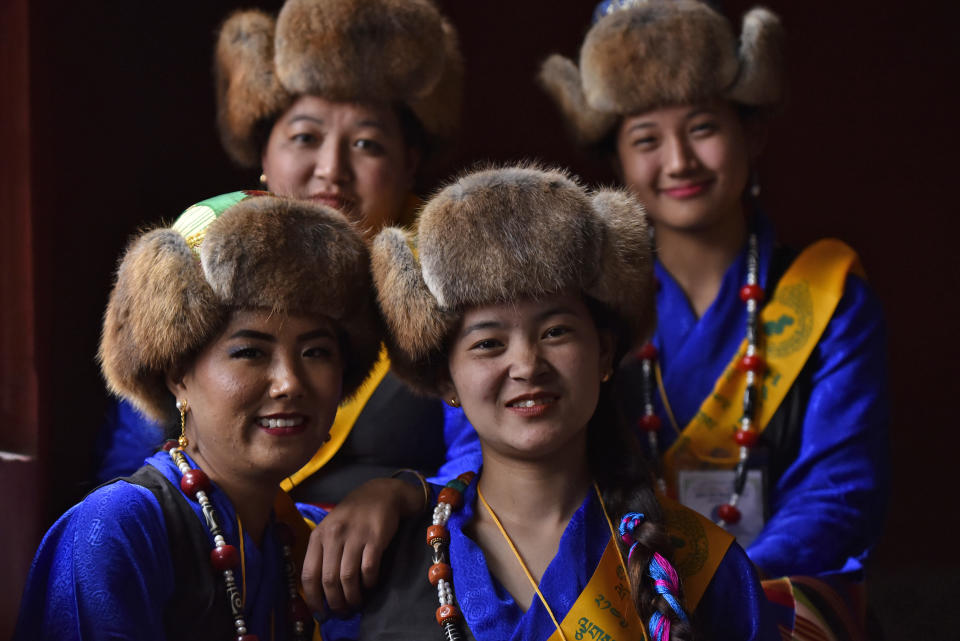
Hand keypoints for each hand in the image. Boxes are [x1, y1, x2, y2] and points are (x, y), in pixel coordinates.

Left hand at [302, 477, 423, 612]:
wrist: (381, 493)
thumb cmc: (353, 515)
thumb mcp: (331, 528)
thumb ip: (322, 552)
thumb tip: (319, 588)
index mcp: (318, 535)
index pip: (309, 573)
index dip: (313, 598)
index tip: (320, 611)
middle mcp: (334, 535)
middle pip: (329, 580)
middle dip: (335, 601)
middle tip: (342, 611)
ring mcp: (354, 536)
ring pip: (348, 578)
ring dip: (352, 596)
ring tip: (356, 603)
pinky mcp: (375, 538)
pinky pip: (369, 569)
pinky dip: (369, 583)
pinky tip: (370, 585)